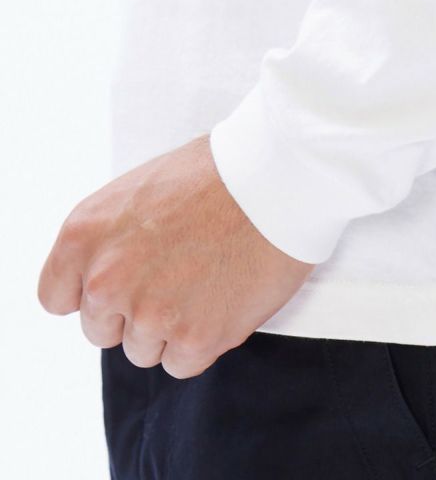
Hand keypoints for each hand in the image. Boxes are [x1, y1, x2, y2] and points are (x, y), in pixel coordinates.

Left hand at [37, 134, 314, 377]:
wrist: (278, 178)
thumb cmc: (220, 172)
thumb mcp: (141, 189)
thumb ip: (115, 237)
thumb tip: (118, 267)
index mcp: (85, 234)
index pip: (58, 297)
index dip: (95, 294)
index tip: (124, 286)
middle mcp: (107, 279)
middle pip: (103, 330)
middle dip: (137, 310)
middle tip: (180, 278)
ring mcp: (150, 313)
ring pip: (144, 349)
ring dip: (172, 327)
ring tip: (210, 284)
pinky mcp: (196, 337)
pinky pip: (182, 363)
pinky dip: (203, 341)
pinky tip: (225, 302)